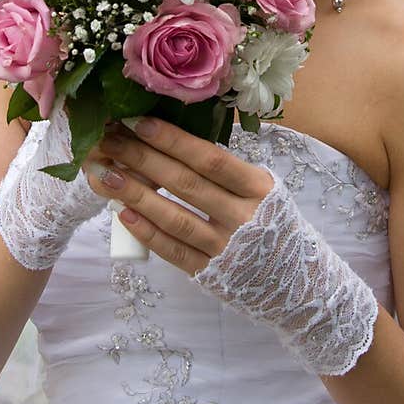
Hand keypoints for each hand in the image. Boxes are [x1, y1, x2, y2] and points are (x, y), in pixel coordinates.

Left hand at [81, 116, 274, 276]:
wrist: (297, 281)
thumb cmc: (272, 222)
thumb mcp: (262, 190)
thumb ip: (225, 170)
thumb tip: (171, 141)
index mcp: (258, 187)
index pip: (210, 158)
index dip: (174, 140)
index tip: (140, 122)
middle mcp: (243, 216)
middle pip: (186, 183)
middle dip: (143, 159)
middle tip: (109, 141)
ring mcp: (226, 248)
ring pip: (175, 218)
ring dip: (137, 195)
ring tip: (106, 176)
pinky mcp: (210, 273)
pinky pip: (174, 251)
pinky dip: (148, 233)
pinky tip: (124, 215)